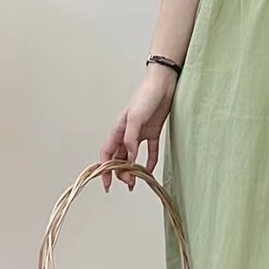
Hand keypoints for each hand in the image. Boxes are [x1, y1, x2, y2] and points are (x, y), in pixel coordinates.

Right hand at [99, 66, 176, 191]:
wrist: (164, 84)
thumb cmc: (146, 96)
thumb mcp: (134, 118)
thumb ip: (130, 139)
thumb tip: (128, 157)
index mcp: (118, 130)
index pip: (107, 153)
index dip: (105, 169)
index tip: (107, 184)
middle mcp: (127, 133)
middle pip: (119, 157)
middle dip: (121, 172)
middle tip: (129, 183)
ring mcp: (140, 132)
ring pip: (132, 156)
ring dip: (132, 169)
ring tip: (135, 182)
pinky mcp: (154, 131)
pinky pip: (150, 150)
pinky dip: (150, 161)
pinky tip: (150, 171)